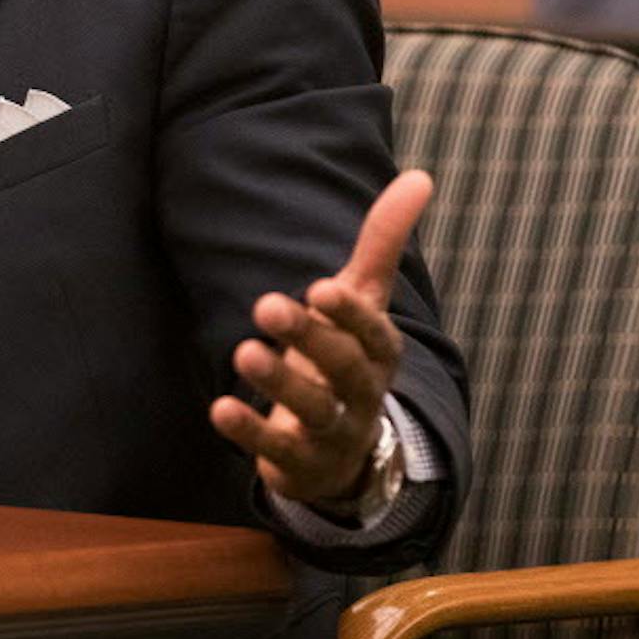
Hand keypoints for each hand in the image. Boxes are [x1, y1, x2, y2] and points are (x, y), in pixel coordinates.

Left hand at [208, 169, 431, 505]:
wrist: (345, 447)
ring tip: (242, 351)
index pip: (374, 333)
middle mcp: (363, 393)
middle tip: (266, 304)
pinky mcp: (300, 462)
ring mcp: (335, 432)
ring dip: (279, 382)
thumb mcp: (363, 301)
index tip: (320, 287)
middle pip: (344, 369)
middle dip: (309, 338)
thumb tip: (419, 175)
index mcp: (379, 352)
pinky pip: (278, 450)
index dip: (351, 314)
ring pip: (314, 410)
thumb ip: (381, 243)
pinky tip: (219, 408)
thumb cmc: (348, 355)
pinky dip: (250, 432)